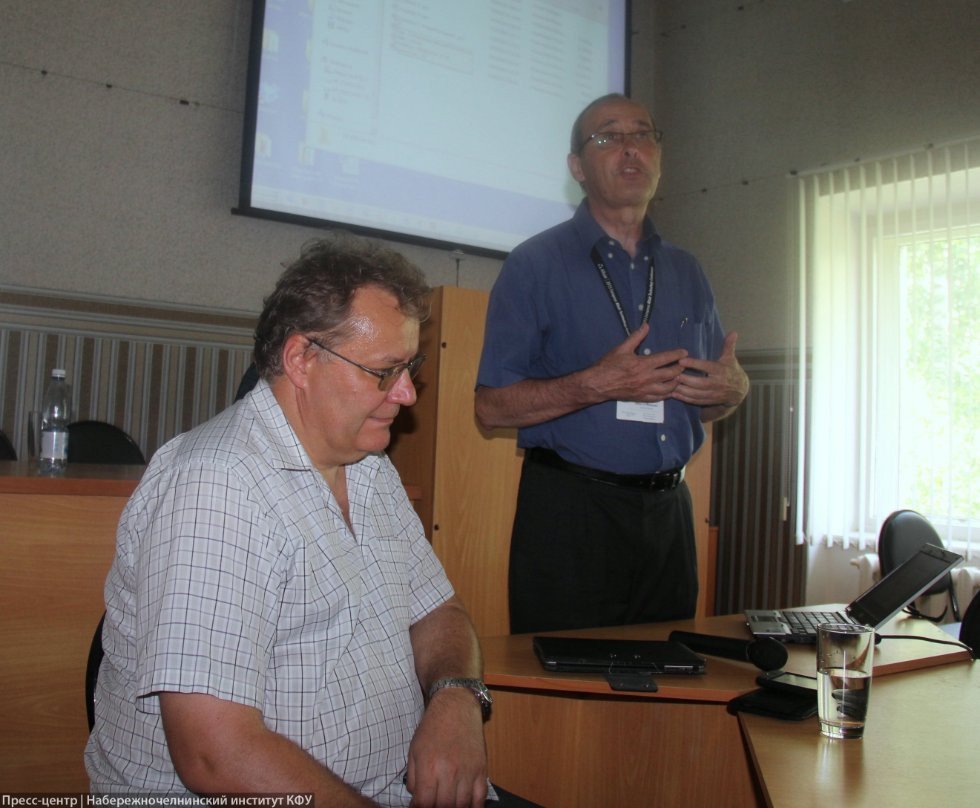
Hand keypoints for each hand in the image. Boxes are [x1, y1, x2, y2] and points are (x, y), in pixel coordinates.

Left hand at [405, 687, 487, 807]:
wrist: (456, 707)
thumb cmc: (432, 728)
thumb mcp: (413, 750)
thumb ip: (412, 777)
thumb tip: (416, 798)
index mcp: (429, 767)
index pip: (424, 804)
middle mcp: (449, 772)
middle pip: (443, 807)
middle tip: (434, 805)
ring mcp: (467, 772)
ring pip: (461, 806)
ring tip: (447, 804)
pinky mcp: (481, 770)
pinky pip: (480, 797)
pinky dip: (474, 806)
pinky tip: (466, 806)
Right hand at [588, 323, 688, 402]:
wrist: (598, 384)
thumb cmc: (608, 365)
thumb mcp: (621, 348)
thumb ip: (636, 337)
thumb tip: (646, 325)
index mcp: (643, 364)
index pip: (665, 358)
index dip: (677, 355)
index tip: (684, 352)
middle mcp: (647, 378)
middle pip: (670, 374)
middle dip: (679, 368)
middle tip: (684, 365)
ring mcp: (645, 389)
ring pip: (667, 388)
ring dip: (675, 382)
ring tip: (678, 377)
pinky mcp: (641, 398)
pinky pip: (659, 398)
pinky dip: (667, 394)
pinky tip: (669, 390)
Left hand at [673, 331, 748, 415]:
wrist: (739, 390)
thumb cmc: (731, 370)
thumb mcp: (730, 358)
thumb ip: (728, 345)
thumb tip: (733, 332)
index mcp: (721, 371)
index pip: (706, 367)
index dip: (694, 364)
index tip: (681, 360)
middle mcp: (717, 383)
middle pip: (700, 383)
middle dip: (686, 380)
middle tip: (673, 374)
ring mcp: (713, 394)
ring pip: (696, 394)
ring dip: (683, 390)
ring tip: (671, 385)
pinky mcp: (709, 401)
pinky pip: (696, 401)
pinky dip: (685, 399)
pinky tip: (674, 394)